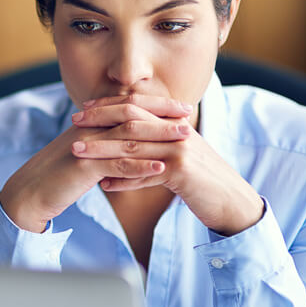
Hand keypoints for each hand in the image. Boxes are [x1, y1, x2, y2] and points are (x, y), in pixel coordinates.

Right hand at [0, 98, 190, 232]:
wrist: (29, 192)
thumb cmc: (57, 176)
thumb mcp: (83, 154)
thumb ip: (103, 145)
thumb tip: (127, 143)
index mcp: (89, 123)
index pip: (127, 106)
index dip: (155, 104)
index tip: (180, 107)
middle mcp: (88, 128)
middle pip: (131, 115)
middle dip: (162, 114)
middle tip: (189, 116)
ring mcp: (86, 146)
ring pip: (128, 136)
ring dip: (159, 136)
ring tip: (185, 139)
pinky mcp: (83, 167)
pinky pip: (116, 164)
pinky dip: (141, 165)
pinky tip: (162, 168)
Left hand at [71, 95, 263, 235]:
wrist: (232, 201)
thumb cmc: (200, 180)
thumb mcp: (176, 157)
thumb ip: (153, 146)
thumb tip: (122, 148)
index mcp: (173, 123)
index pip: (136, 106)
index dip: (108, 106)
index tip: (83, 109)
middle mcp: (176, 131)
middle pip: (131, 120)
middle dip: (99, 120)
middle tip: (73, 122)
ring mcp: (180, 150)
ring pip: (133, 146)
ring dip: (102, 150)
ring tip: (77, 152)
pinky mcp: (182, 172)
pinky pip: (145, 174)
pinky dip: (123, 180)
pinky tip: (104, 185)